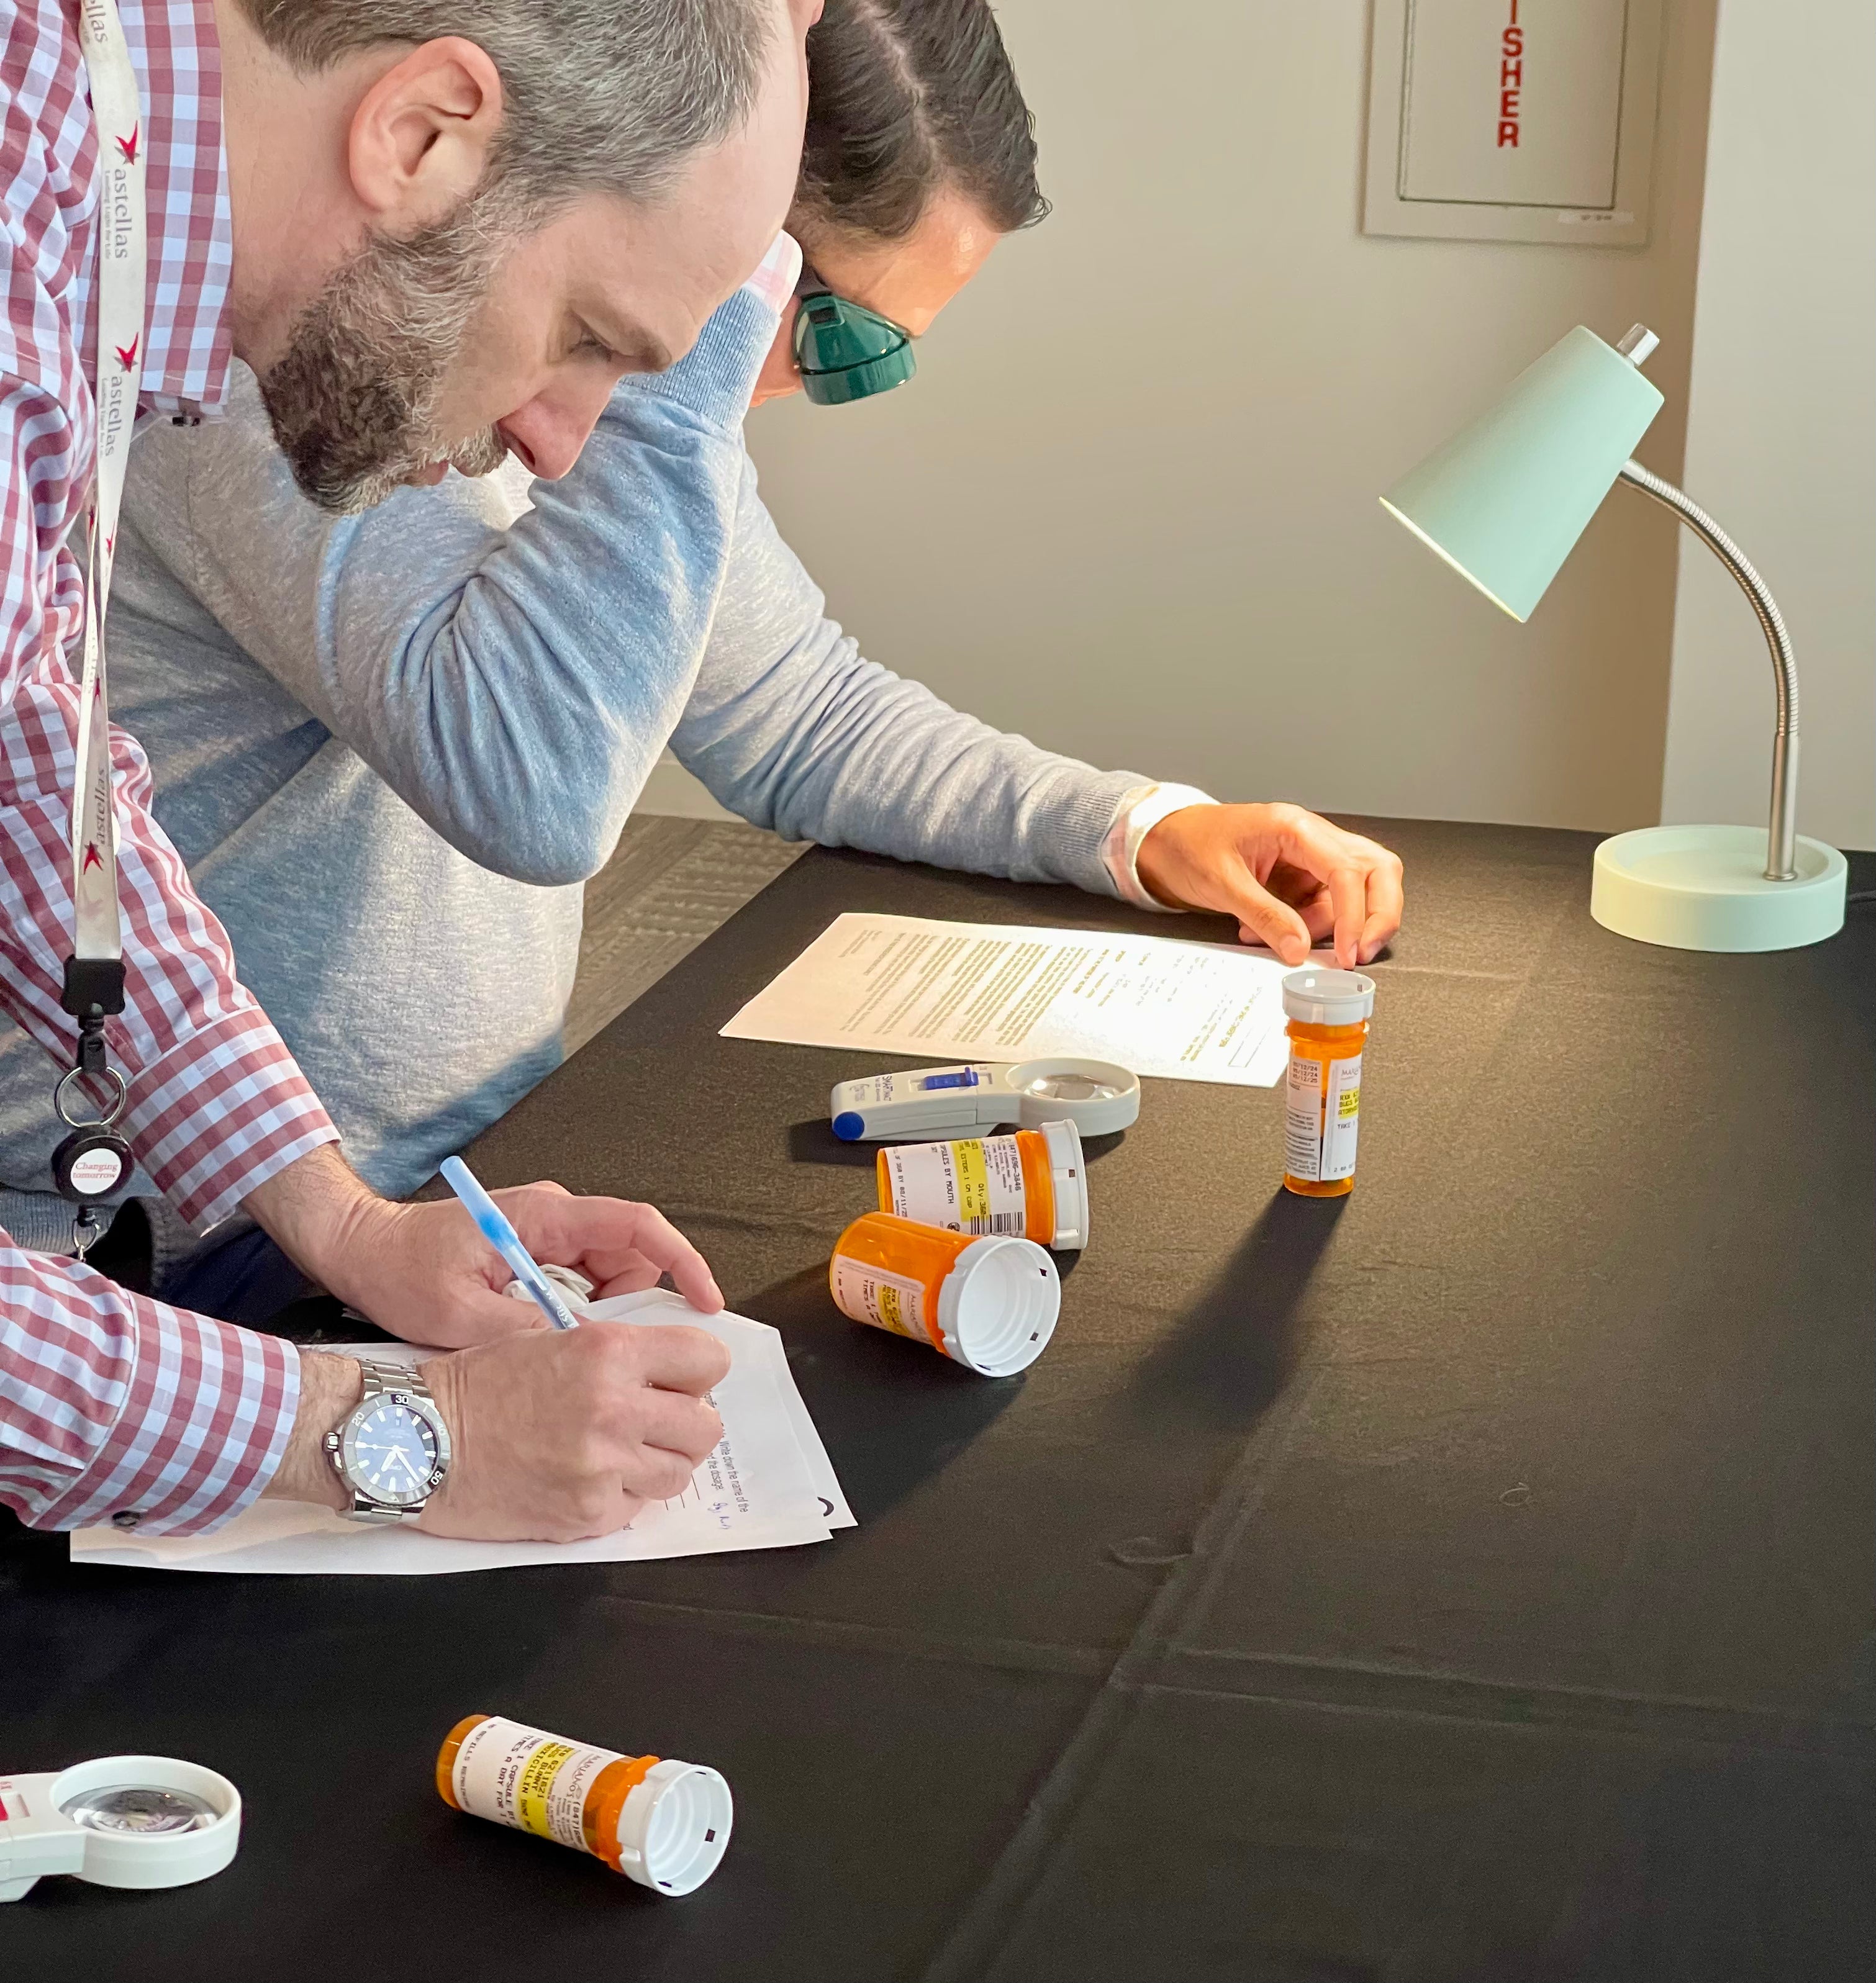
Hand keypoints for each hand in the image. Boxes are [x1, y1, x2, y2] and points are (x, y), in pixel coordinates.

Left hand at [246, 1148, 722, 1349]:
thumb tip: (583, 1353)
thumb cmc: (400, 1271)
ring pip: (608, 1276)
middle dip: (636, 1305)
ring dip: (604, 1316)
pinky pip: (581, 1286)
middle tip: (616, 1353)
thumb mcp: (459, 1315)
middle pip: (630, 1256)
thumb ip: (526, 1332)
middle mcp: (554, 1220)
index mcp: (545, 1217)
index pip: (637, 1226)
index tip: (705, 1303)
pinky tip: (555, 1347)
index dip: (681, 1262)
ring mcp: (545, 1238)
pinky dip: (581, 1317)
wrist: (359, 1248)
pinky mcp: (534, 1257)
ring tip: (569, 1353)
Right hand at [418, 1323, 729, 1539]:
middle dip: (686, 1422)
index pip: (709, 1359)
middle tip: (654, 1421)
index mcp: (609, 1353)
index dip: (698, 1371)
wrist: (414, 1441)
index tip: (681, 1379)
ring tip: (617, 1453)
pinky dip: (620, 1497)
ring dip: (658, 1463)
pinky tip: (583, 1479)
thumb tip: (670, 1371)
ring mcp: (603, 1467)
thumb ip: (616, 1356)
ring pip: (679, 1472)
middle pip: (706, 1425)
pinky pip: (636, 1508)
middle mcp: (615, 1409)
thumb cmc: (475, 1386)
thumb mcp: (551, 1339)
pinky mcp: (586, 1514)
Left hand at [1135, 803, 1403, 966]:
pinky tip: (1273, 935)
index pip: (1347, 869)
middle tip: (1361, 954)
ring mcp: (1312, 859)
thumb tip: (1299, 949)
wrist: (1166, 841)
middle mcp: (1313, 838)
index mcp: (1295, 827)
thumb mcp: (1221, 883)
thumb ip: (1264, 915)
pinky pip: (1328, 906)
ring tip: (1287, 943)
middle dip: (1378, 915)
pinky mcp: (1304, 879)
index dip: (1354, 915)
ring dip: (1334, 926)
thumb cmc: (1190, 846)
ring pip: (1358, 891)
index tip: (1347, 953)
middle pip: (1377, 870)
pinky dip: (1311, 928)